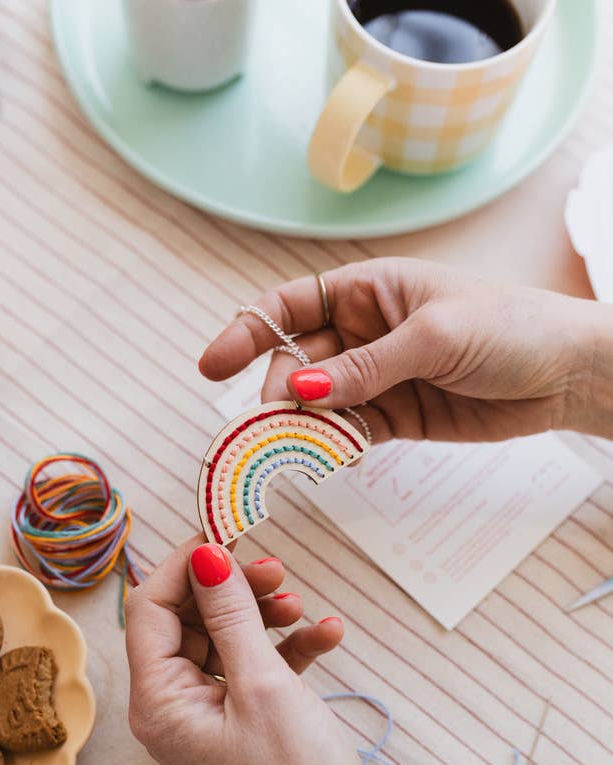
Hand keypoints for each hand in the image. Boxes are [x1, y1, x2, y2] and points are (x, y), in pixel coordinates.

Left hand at [125, 537, 411, 764]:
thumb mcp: (263, 684)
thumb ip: (231, 615)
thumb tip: (206, 556)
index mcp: (158, 703)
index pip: (150, 611)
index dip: (184, 569)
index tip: (223, 538)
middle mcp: (175, 707)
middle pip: (190, 621)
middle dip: (232, 591)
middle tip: (274, 569)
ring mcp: (212, 714)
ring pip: (227, 639)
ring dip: (265, 615)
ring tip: (302, 604)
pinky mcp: (248, 719)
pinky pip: (257, 665)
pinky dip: (289, 646)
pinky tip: (327, 635)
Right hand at [200, 257, 612, 441]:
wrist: (568, 374)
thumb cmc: (511, 327)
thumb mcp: (433, 337)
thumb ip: (364, 368)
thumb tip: (299, 392)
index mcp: (371, 289)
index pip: (291, 306)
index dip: (248, 331)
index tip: (214, 366)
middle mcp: (366, 331)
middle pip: (296, 362)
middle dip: (279, 392)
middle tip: (275, 423)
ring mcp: (378, 376)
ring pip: (317, 404)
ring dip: (300, 427)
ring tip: (293, 449)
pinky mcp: (395, 417)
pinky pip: (348, 433)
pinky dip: (331, 447)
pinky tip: (327, 458)